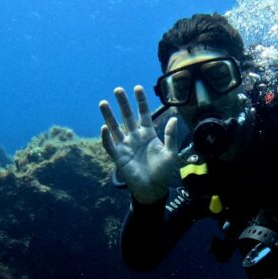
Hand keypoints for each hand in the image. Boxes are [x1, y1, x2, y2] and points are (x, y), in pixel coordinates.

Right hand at [100, 86, 178, 203]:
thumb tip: (174, 117)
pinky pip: (110, 145)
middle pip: (127, 117)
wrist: (153, 189)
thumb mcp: (170, 153)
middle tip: (118, 90)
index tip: (137, 88)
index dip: (141, 102)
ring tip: (103, 103)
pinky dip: (106, 137)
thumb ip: (170, 135)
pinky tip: (104, 127)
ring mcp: (126, 146)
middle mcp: (135, 138)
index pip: (144, 114)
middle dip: (123, 104)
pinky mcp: (118, 156)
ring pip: (115, 127)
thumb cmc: (163, 172)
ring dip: (109, 116)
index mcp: (149, 135)